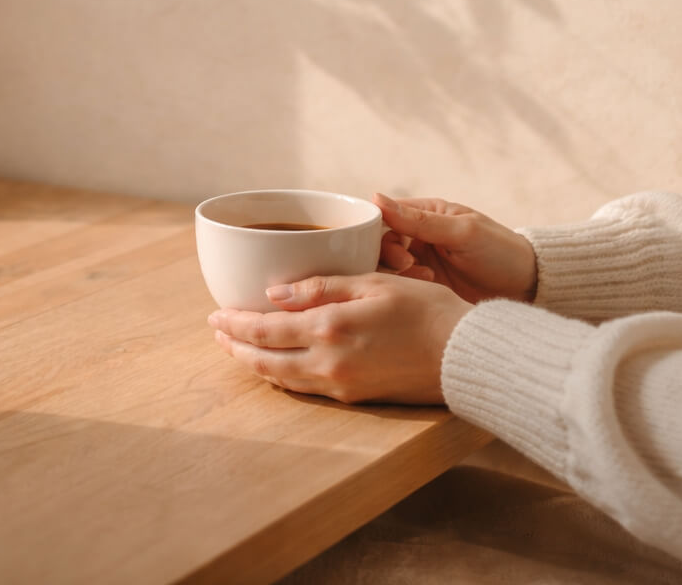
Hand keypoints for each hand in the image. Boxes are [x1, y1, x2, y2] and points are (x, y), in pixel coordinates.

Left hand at [208, 273, 472, 403]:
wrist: (466, 356)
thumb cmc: (426, 310)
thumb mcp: (372, 283)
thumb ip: (319, 287)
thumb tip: (273, 293)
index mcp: (328, 329)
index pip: (263, 329)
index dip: (234, 323)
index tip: (215, 315)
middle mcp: (327, 363)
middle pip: (264, 359)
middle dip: (236, 346)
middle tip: (218, 332)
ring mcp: (340, 386)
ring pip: (282, 378)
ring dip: (255, 363)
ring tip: (239, 348)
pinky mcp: (355, 398)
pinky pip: (305, 388)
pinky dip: (283, 375)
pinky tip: (279, 363)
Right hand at [375, 194, 536, 303]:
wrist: (527, 288)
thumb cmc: (500, 252)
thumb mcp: (462, 232)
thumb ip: (419, 220)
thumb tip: (376, 198)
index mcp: (424, 213)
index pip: (384, 216)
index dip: (377, 230)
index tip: (392, 246)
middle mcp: (417, 236)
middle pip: (380, 243)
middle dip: (388, 254)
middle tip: (407, 263)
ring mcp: (420, 262)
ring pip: (386, 266)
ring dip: (396, 272)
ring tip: (424, 277)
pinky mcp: (423, 286)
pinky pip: (400, 285)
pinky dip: (405, 287)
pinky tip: (428, 288)